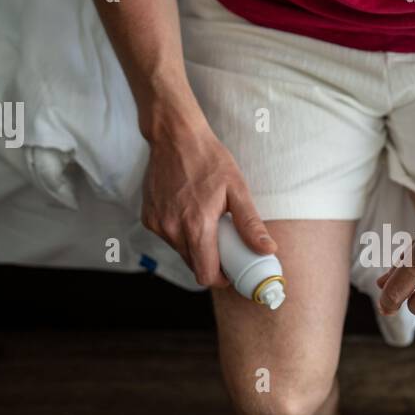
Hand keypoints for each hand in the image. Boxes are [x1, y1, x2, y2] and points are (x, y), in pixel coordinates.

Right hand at [140, 115, 274, 286]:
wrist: (175, 136)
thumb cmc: (209, 159)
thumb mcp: (237, 190)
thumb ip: (250, 224)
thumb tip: (267, 250)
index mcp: (196, 226)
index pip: (205, 275)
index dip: (220, 278)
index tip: (230, 269)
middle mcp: (172, 229)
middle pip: (193, 265)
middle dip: (210, 261)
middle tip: (223, 241)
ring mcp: (157, 224)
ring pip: (180, 252)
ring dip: (195, 245)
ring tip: (206, 221)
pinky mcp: (148, 217)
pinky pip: (168, 237)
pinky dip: (180, 232)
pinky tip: (188, 211)